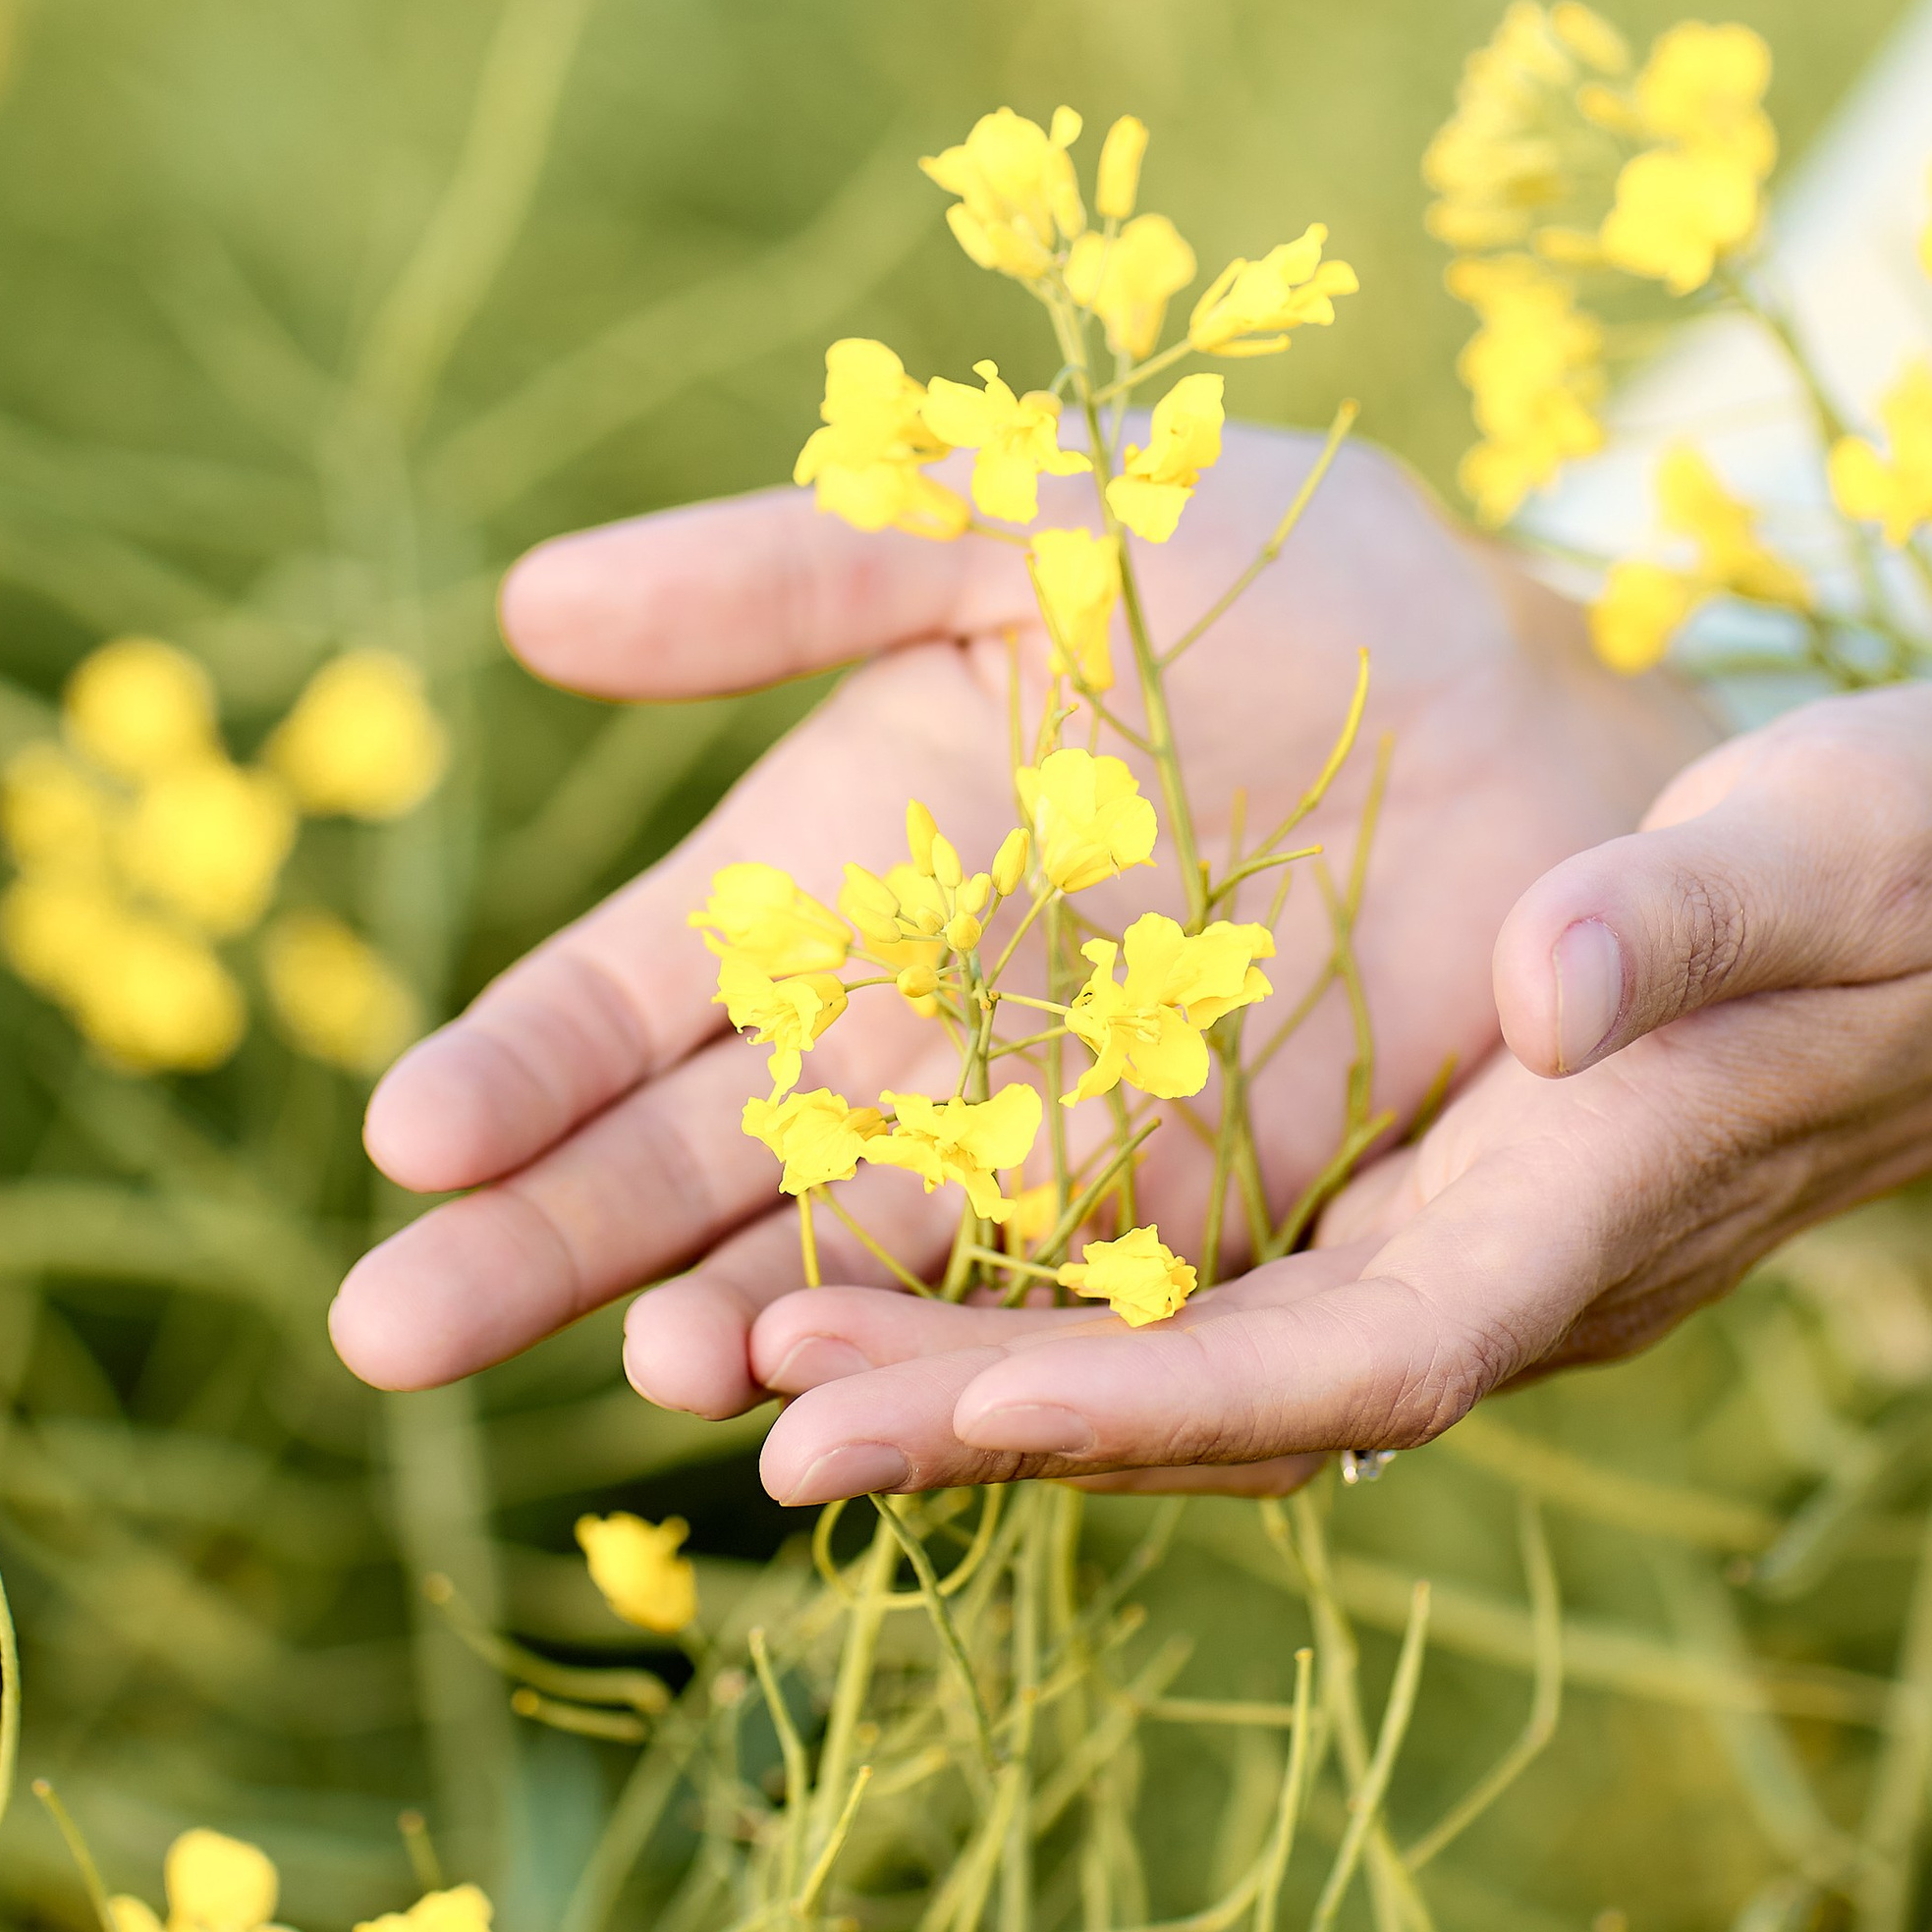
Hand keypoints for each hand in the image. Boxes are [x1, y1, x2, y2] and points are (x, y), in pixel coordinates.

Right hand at [327, 431, 1710, 1404]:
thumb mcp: (1027, 528)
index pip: (641, 989)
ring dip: (751, 1317)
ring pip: (863, 1254)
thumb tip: (530, 605)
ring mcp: (1054, 1129)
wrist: (1539, 682)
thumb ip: (799, 568)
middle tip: (392, 1332)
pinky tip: (870, 1403)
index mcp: (840, 859)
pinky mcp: (1211, 1205)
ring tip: (654, 1368)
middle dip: (558, 1242)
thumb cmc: (1270, 569)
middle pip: (705, 1158)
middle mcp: (917, 1023)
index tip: (409, 1134)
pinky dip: (973, 1356)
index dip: (529, 1064)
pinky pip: (1067, 1300)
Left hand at [738, 683, 1931, 1501]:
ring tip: (749, 1354)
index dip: (1161, 1401)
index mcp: (1587, 1216)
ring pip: (1190, 1354)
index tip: (963, 1403)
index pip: (1363, 1363)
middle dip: (1003, 1412)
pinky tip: (888, 1251)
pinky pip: (1208, 1277)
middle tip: (757, 1405)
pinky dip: (1053, 1285)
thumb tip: (1542, 982)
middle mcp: (1493, 1277)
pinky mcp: (1404, 1197)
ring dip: (985, 1364)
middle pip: (1227, 1399)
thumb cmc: (1920, 875)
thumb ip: (1691, 919)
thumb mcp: (1837, 852)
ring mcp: (1445, 1252)